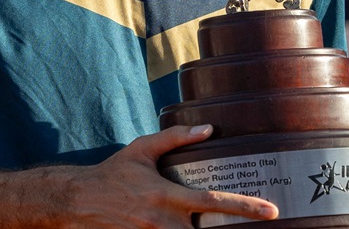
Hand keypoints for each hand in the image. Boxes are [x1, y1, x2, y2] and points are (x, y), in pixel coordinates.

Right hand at [60, 125, 278, 227]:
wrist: (77, 202)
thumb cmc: (113, 173)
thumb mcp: (142, 150)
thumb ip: (176, 137)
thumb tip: (208, 129)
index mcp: (166, 195)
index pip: (212, 201)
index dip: (244, 207)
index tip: (270, 210)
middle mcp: (162, 221)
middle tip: (255, 226)